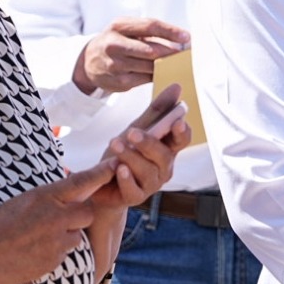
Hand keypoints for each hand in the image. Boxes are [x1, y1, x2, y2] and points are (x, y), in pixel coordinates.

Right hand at [0, 164, 112, 283]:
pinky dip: (55, 252)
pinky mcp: (54, 260)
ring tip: (39, 238)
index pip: (81, 182)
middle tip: (59, 219)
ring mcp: (57, 241)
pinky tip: (34, 252)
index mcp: (45, 197)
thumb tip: (64, 197)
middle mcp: (56, 217)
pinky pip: (65, 253)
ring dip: (65, 235)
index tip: (115, 165)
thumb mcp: (21, 202)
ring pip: (76, 235)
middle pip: (87, 213)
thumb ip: (46, 199)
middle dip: (79, 216)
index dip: (101, 173)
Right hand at [72, 17, 189, 93]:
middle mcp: (114, 45)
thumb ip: (149, 32)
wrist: (88, 62)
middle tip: (186, 53)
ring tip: (178, 63)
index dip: (171, 31)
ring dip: (167, 65)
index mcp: (119, 26)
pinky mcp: (119, 82)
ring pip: (150, 66)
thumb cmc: (116, 42)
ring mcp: (115, 65)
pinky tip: (164, 73)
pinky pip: (145, 79)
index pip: (150, 26)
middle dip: (171, 52)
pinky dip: (157, 76)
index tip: (187, 37)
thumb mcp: (125, 29)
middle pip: (151, 49)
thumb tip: (180, 39)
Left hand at [88, 87, 192, 209]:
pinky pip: (134, 190)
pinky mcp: (135, 197)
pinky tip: (119, 169)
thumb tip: (177, 86)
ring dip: (131, 157)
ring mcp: (151, 184)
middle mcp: (164, 167)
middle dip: (149, 144)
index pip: (182, 140)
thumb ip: (158, 110)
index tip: (177, 121)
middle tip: (131, 133)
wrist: (101, 183)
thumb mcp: (138, 128)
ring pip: (147, 171)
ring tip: (115, 145)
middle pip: (164, 155)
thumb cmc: (125, 154)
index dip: (182, 131)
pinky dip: (126, 179)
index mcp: (168, 148)